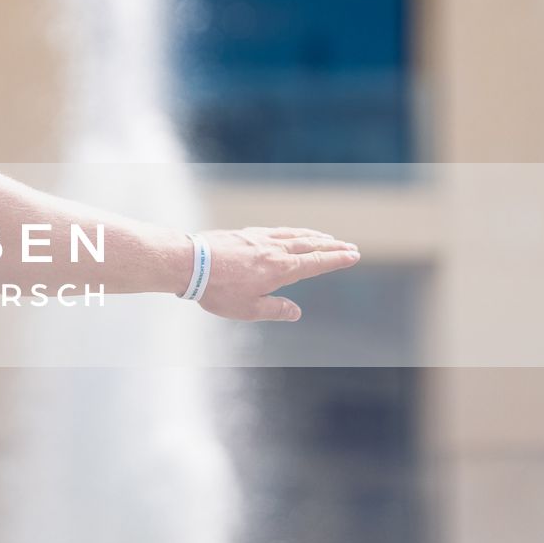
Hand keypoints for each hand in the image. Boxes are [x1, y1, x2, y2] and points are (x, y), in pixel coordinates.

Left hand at [195, 227, 360, 321]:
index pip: (316, 262)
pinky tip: (289, 233)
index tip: (354, 255)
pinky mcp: (243, 233)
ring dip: (312, 236)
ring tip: (326, 237)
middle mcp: (273, 249)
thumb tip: (296, 312)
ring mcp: (257, 238)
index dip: (336, 259)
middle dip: (331, 246)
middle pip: (309, 245)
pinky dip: (289, 231)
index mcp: (280, 269)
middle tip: (349, 245)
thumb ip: (276, 310)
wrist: (189, 262)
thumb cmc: (218, 289)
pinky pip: (274, 230)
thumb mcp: (249, 309)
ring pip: (292, 235)